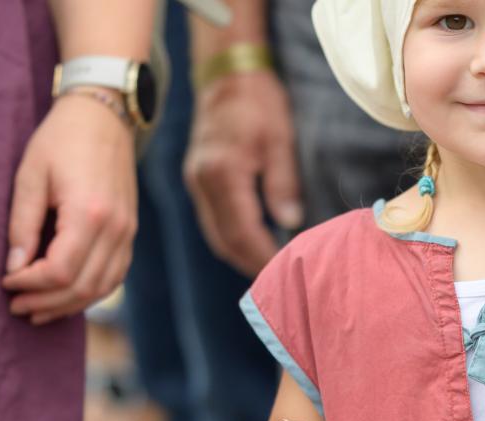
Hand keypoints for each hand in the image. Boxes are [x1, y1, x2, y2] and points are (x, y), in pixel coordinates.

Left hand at [2, 93, 137, 325]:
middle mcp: (115, 229)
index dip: (30, 284)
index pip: (59, 271)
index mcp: (89, 213)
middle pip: (82, 287)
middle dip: (46, 302)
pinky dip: (90, 292)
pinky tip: (66, 295)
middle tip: (16, 305)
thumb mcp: (30, 176)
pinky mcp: (130, 234)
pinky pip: (114, 277)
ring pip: (101, 288)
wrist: (103, 117)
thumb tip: (15, 268)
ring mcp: (128, 233)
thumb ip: (22, 224)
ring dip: (68, 305)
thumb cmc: (60, 140)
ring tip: (38, 309)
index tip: (6, 281)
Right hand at [183, 70, 302, 276]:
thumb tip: (290, 223)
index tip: (285, 272)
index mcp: (223, 174)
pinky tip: (252, 244)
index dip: (263, 257)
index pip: (243, 231)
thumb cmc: (259, 101)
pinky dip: (231, 237)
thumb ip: (283, 184)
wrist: (227, 73)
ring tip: (268, 269)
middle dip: (251, 264)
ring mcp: (195, 181)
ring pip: (215, 233)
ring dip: (240, 254)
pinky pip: (212, 219)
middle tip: (279, 283)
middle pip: (224, 240)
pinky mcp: (197, 178)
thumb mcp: (280, 139)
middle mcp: (202, 182)